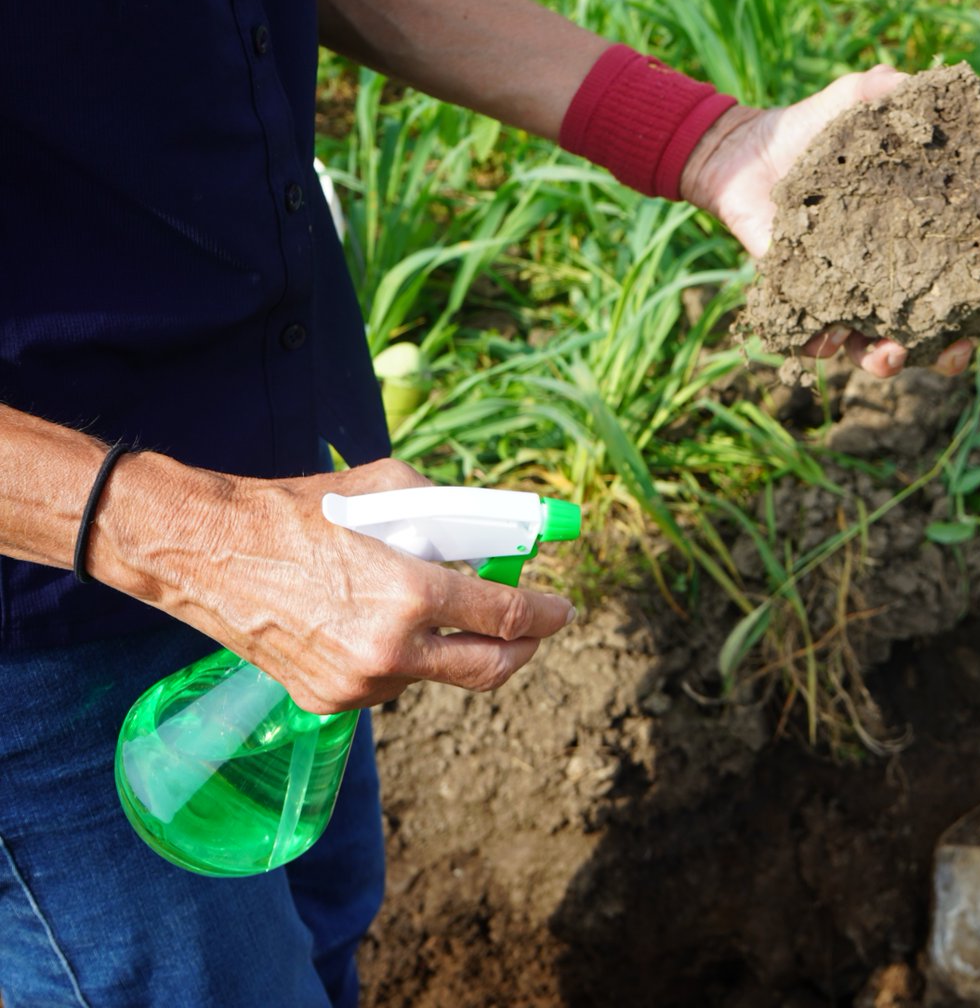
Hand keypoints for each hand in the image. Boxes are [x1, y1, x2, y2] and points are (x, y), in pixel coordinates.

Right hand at [96, 454, 575, 713]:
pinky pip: (389, 683)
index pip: (504, 618)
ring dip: (449, 648)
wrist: (209, 552)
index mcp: (408, 594)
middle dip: (521, 650)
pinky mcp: (329, 701)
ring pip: (433, 675)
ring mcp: (358, 684)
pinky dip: (401, 657)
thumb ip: (446, 511)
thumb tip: (489, 527)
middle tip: (532, 629)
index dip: (543, 614)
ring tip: (431, 610)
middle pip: (487, 670)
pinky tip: (377, 624)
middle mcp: (389, 651)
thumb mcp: (384, 488)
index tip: (561, 609)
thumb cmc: (298, 511)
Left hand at [679, 65, 972, 378]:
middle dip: (947, 351)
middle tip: (958, 348)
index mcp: (914, 237)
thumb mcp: (858, 102)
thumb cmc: (813, 127)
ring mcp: (840, 291)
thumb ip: (890, 94)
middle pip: (927, 331)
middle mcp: (883, 275)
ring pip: (869, 346)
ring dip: (885, 360)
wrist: (745, 149)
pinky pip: (808, 334)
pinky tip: (827, 338)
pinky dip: (819, 343)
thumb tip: (924, 89)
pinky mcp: (794, 296)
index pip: (965, 280)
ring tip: (890, 357)